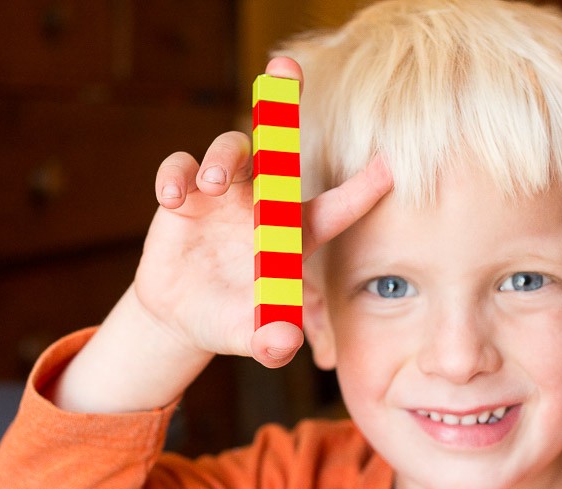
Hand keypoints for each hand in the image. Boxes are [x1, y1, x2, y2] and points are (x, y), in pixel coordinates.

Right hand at [135, 57, 392, 367]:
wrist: (183, 315)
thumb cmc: (231, 319)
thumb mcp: (251, 335)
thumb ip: (270, 341)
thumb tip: (282, 345)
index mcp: (292, 236)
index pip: (333, 209)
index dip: (361, 188)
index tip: (390, 163)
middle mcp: (262, 204)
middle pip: (279, 148)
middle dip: (284, 105)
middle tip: (286, 68)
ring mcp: (223, 195)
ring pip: (231, 150)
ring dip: (223, 155)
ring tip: (214, 181)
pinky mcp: (184, 196)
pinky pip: (180, 167)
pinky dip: (176, 173)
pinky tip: (171, 197)